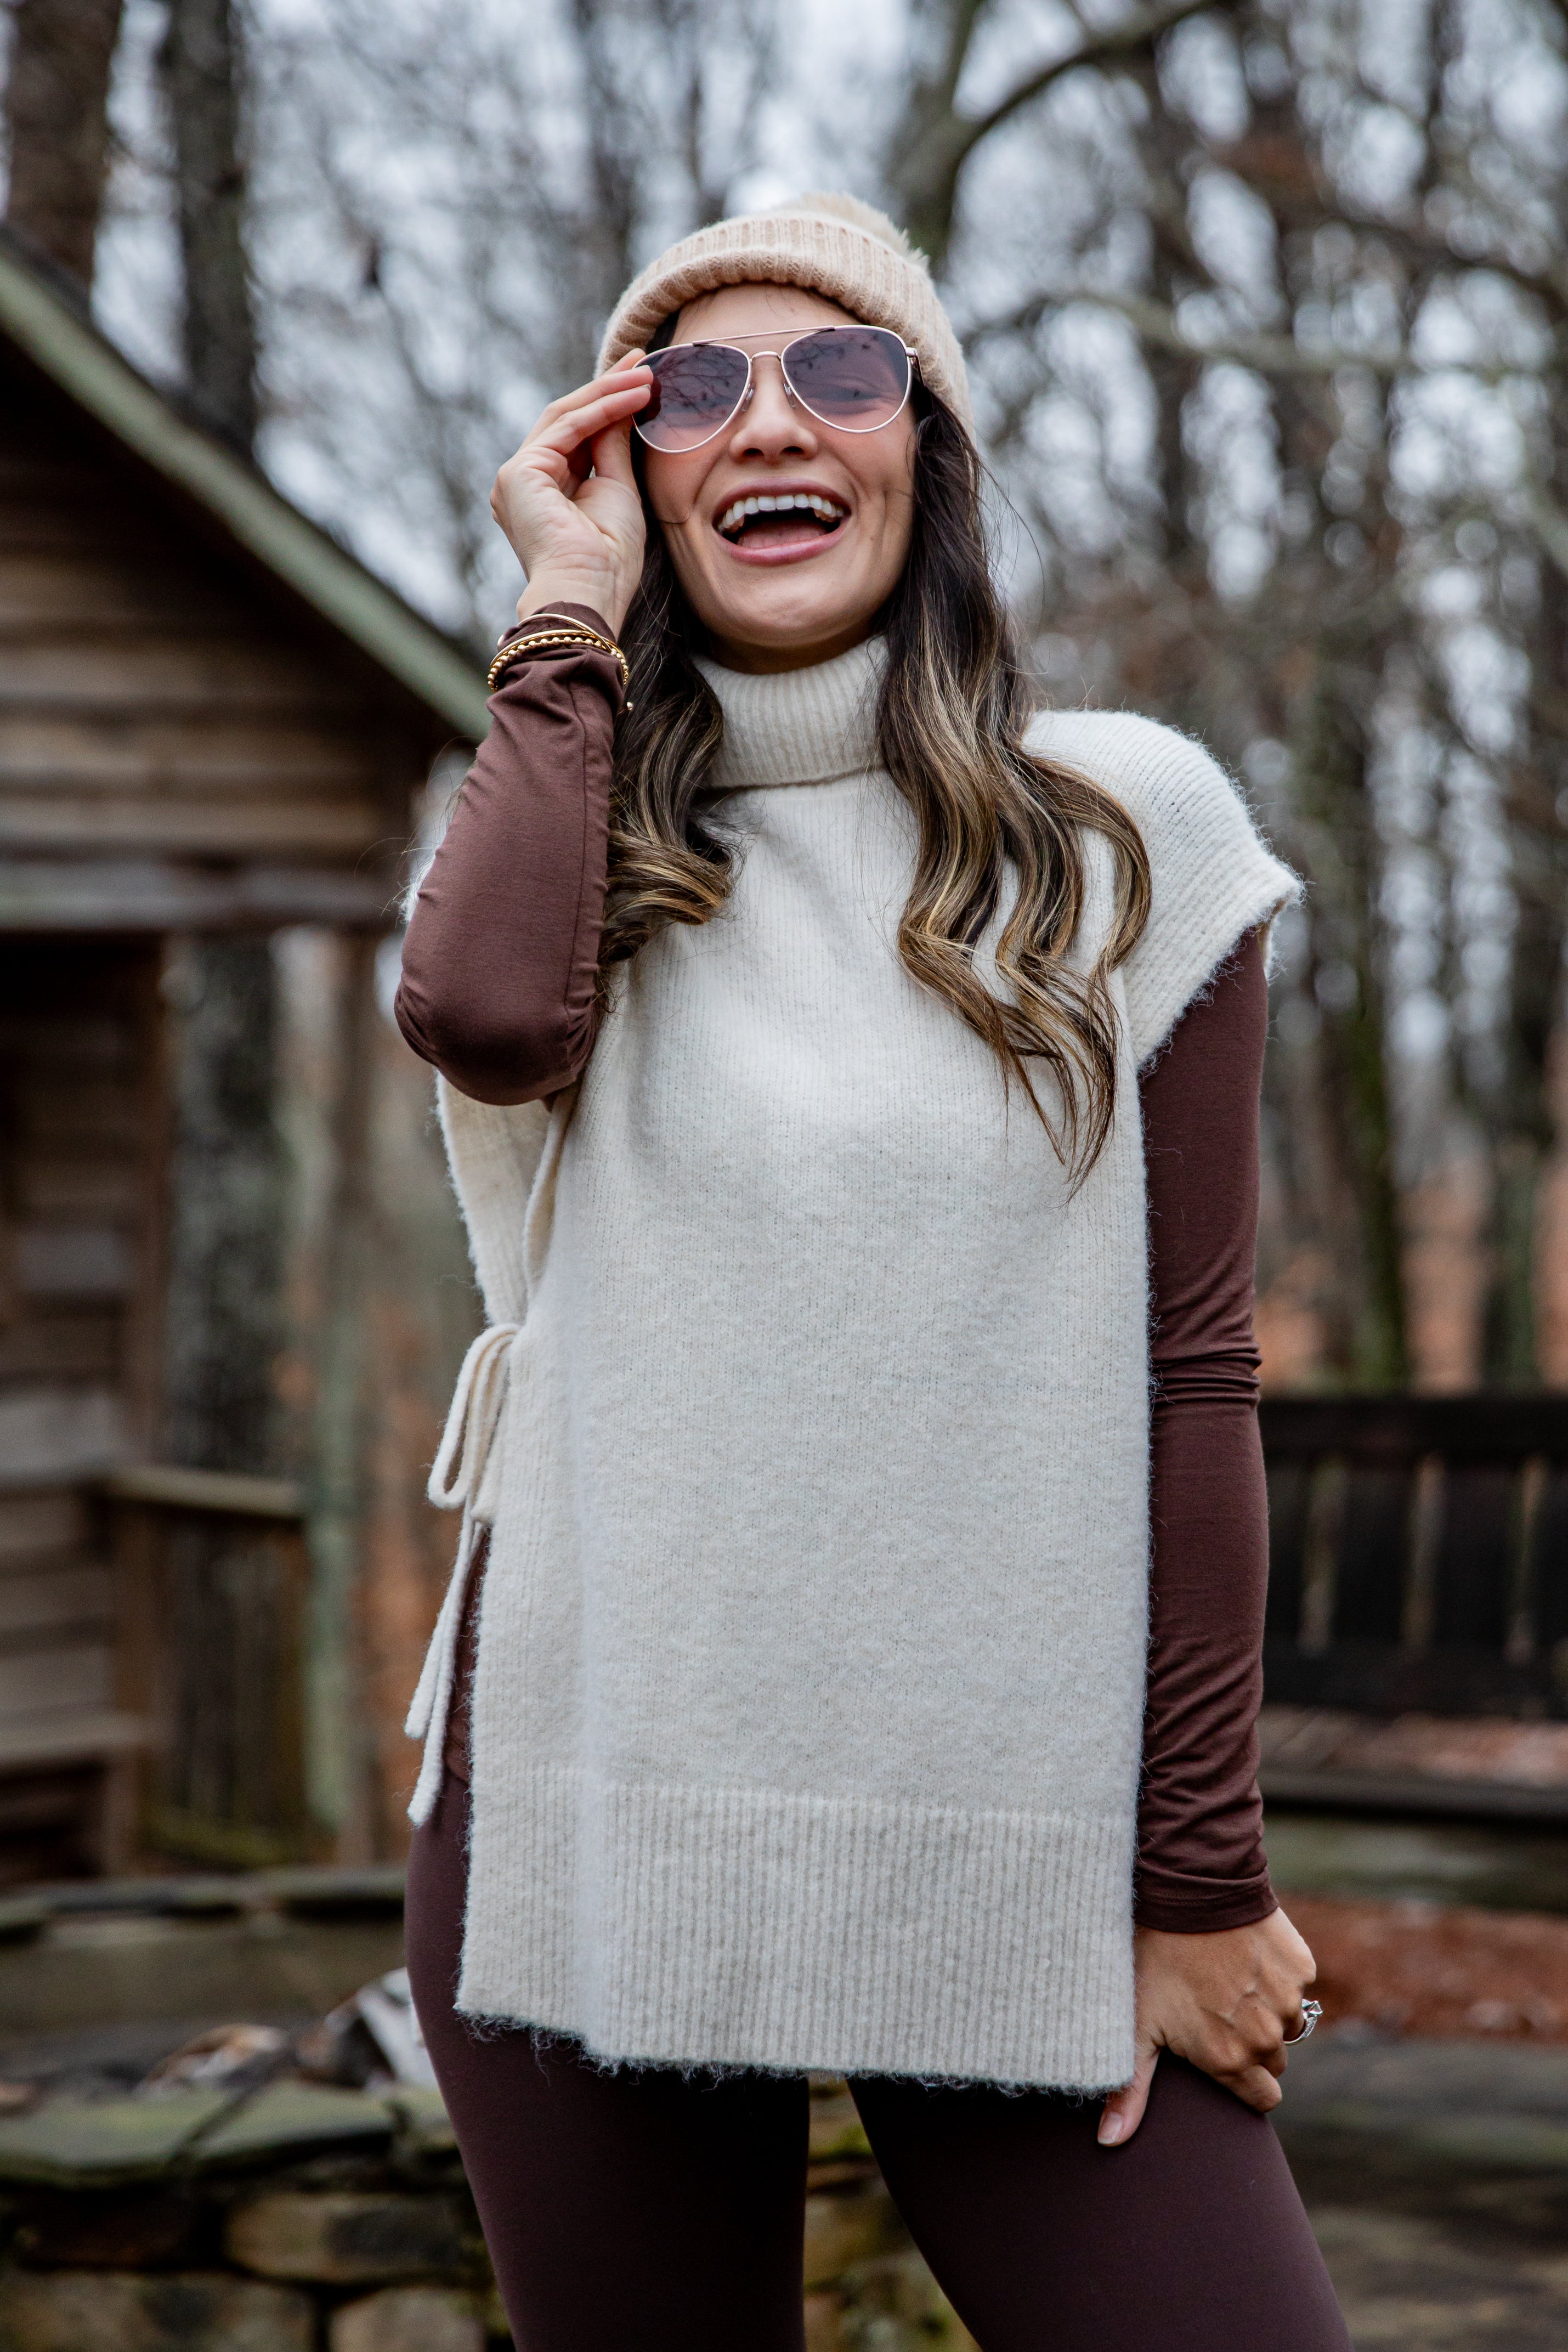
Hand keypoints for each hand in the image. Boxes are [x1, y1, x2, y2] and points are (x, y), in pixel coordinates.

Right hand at [490, 352, 652, 637]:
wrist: (589, 594)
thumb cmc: (608, 561)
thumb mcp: (618, 491)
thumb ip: (612, 447)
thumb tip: (622, 407)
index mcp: (544, 492)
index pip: (577, 434)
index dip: (609, 403)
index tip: (643, 380)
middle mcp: (524, 482)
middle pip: (568, 418)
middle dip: (608, 386)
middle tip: (644, 361)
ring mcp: (517, 477)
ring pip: (566, 416)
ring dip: (609, 391)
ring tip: (648, 374)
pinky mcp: (520, 473)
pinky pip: (568, 427)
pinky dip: (603, 408)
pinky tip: (635, 394)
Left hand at [1098, 1908, 1316, 2146]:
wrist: (1190, 1890)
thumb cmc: (1157, 1958)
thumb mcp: (1137, 2024)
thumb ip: (1129, 2089)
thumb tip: (1108, 2142)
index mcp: (1231, 2061)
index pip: (1261, 2099)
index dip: (1243, 2082)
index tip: (1221, 2057)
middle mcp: (1266, 2039)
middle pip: (1272, 2064)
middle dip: (1252, 2048)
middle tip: (1217, 2014)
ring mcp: (1288, 2001)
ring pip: (1286, 2025)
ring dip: (1266, 2012)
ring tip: (1226, 1981)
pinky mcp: (1301, 1968)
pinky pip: (1296, 1986)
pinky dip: (1277, 1977)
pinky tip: (1244, 1954)